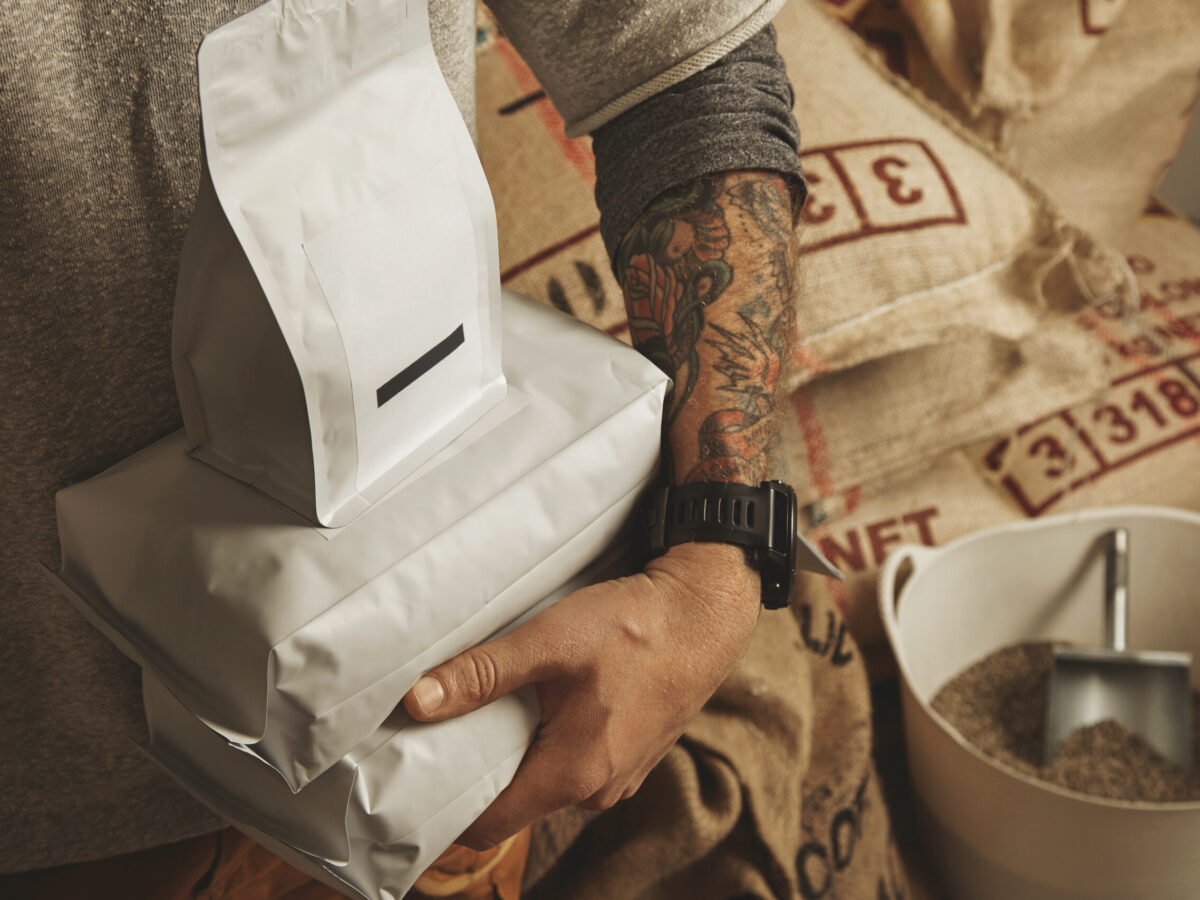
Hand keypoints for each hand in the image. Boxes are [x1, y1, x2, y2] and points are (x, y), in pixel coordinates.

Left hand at [401, 541, 760, 849]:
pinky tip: (542, 704)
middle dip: (478, 771)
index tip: (415, 773)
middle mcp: (597, 790)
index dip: (446, 805)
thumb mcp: (550, 641)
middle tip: (443, 728)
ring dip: (517, 754)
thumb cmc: (636, 626)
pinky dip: (550, 744)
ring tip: (491, 708)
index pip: (488, 824)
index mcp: (573, 773)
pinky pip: (574, 766)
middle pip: (515, 802)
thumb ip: (483, 674)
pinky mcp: (632, 755)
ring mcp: (620, 776)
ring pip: (545, 783)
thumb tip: (418, 702)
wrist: (705, 612)